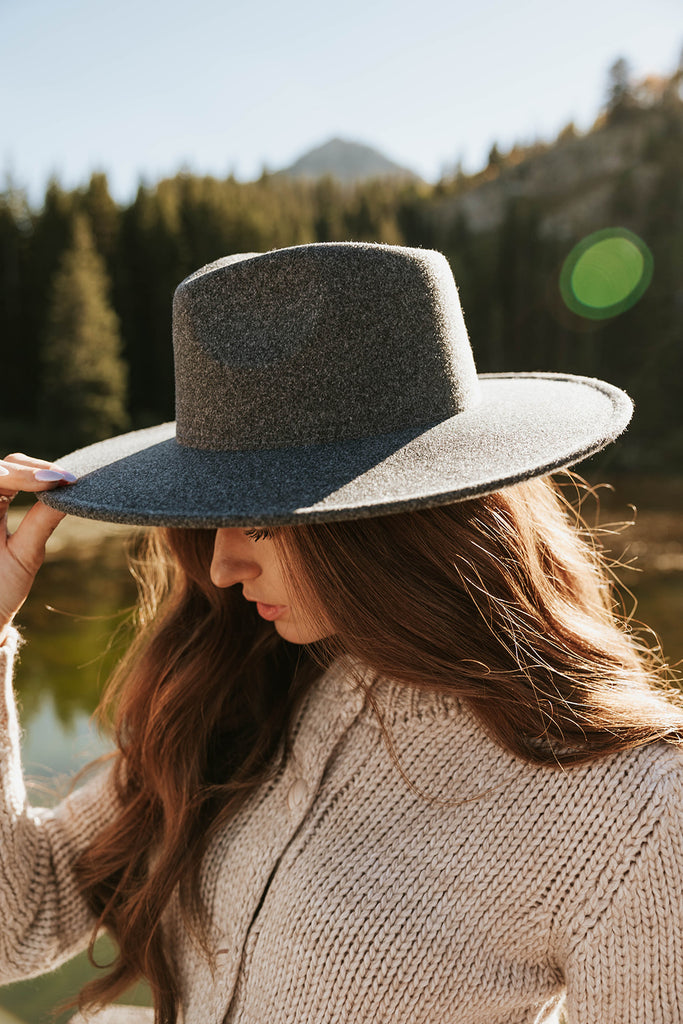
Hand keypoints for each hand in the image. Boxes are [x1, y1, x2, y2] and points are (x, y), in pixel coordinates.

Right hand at [0, 453, 75, 642]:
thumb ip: (40, 521)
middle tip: (56, 479)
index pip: (15, 470)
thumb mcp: (24, 553)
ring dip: (11, 475)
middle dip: (26, 471)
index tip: (69, 479)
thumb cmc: (0, 590)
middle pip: (1, 467)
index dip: (39, 471)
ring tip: (43, 482)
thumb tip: (72, 492)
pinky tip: (6, 484)